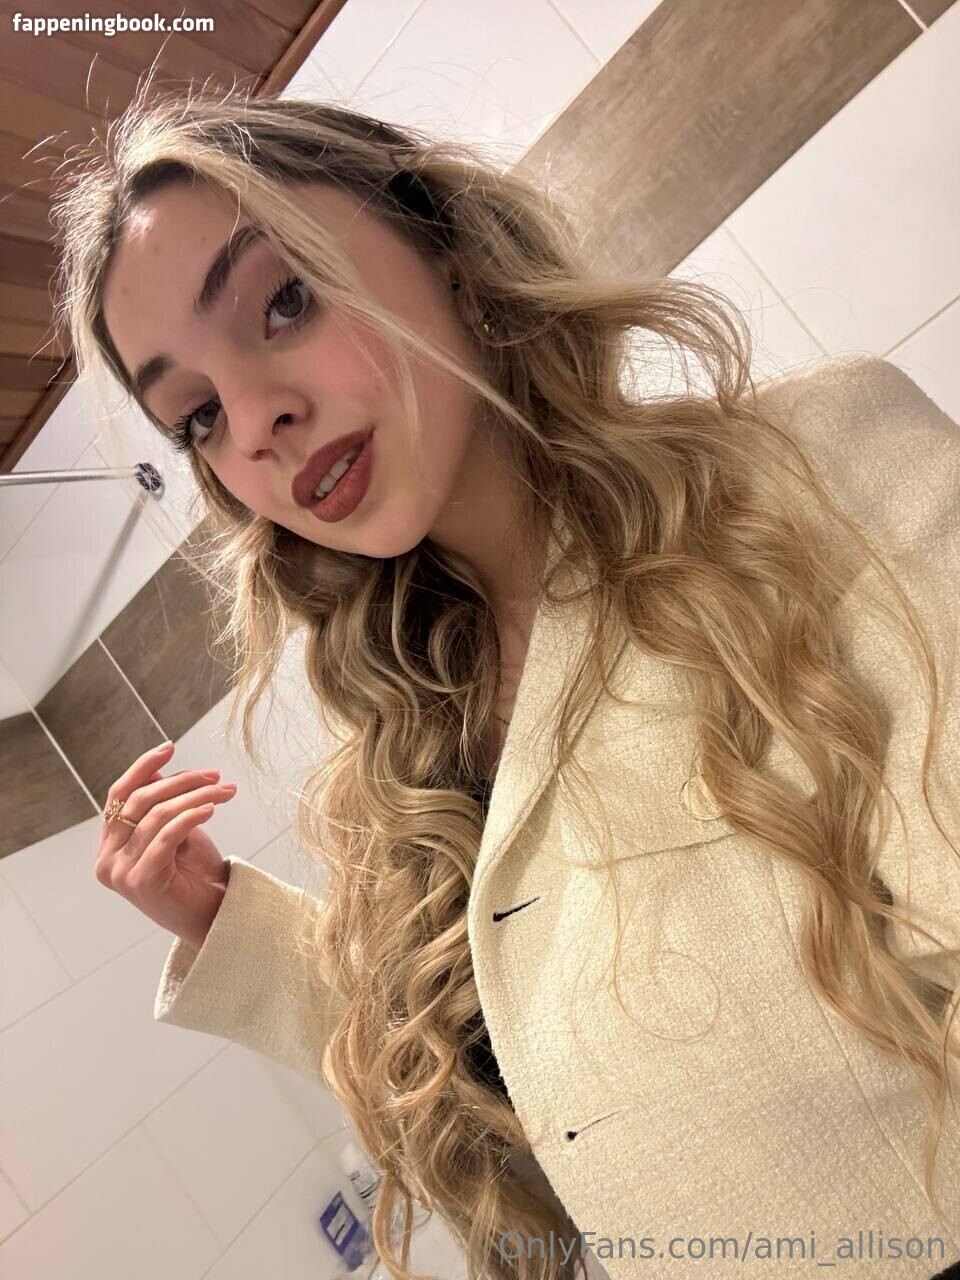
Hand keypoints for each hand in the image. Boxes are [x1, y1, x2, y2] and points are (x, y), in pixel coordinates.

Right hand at [95, 741, 237, 951]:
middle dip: (181, 781)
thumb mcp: (176, 832)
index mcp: (110, 846)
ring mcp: (121, 873)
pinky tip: (212, 808)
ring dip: (196, 796)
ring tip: (225, 790)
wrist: (213, 917)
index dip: (142, 767)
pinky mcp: (142, 881)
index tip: (170, 747)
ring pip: (157, 814)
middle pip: (139, 800)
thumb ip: (159, 806)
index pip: (118, 795)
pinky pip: (167, 835)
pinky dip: (192, 816)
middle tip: (215, 776)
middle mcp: (108, 860)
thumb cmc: (196, 875)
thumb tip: (157, 772)